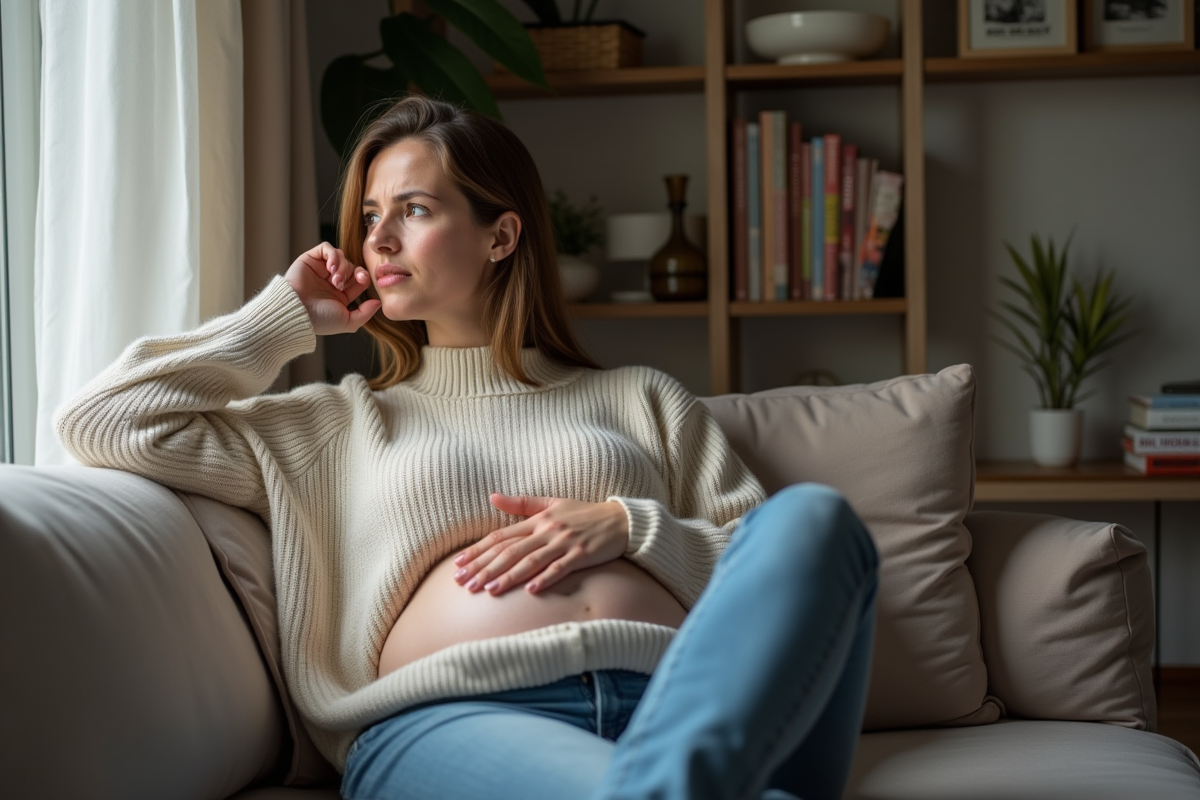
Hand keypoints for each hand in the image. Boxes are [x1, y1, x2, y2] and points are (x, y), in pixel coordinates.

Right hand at [284, 242, 381, 335]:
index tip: (362, 280)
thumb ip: (365, 313)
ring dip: (342, 266)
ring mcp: (320, 270)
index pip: (359, 279)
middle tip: (343, 283)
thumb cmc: (320, 320)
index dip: (363, 277)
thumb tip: (378, 303)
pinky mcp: (310, 259)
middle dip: (352, 272)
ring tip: (334, 279)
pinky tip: (330, 268)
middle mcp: (331, 281)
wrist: (297, 312)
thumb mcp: (348, 321)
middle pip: (351, 266)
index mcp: (340, 295)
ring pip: (341, 256)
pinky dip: (332, 255)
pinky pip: (326, 248)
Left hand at [453, 494, 630, 595]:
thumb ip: (521, 504)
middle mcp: (547, 530)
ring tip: (489, 590)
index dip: (478, 551)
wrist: (620, 520)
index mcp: (538, 520)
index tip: (458, 565)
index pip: (501, 537)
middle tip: (465, 585)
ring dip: (509, 576)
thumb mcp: (552, 503)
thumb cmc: (583, 514)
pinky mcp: (582, 555)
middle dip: (485, 568)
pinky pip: (560, 568)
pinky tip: (529, 590)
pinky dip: (544, 578)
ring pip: (531, 561)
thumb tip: (492, 497)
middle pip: (510, 551)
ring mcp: (564, 543)